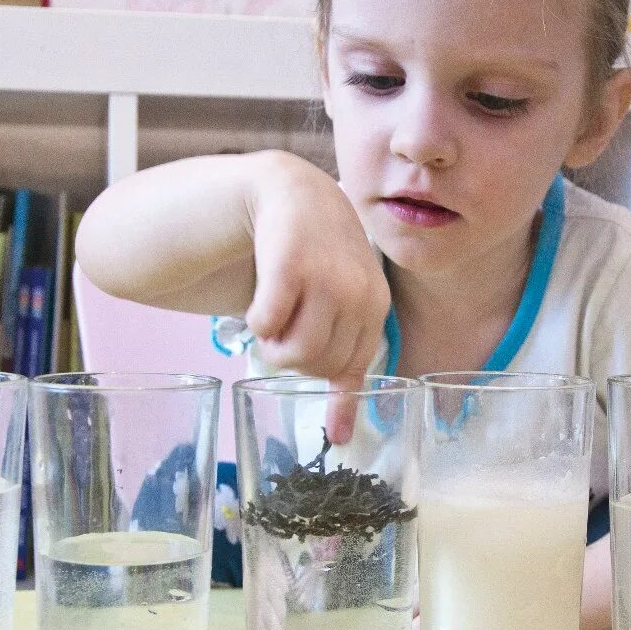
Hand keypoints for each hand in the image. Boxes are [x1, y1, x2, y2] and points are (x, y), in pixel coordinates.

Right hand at [244, 153, 389, 442]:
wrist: (287, 191)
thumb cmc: (312, 256)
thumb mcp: (339, 306)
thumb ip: (344, 368)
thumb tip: (342, 438)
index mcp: (376, 305)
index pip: (345, 370)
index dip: (314, 365)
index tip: (299, 338)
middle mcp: (359, 293)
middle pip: (316, 366)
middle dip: (289, 355)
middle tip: (281, 322)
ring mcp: (326, 278)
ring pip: (294, 354)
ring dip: (270, 343)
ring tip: (270, 313)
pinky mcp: (289, 266)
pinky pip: (265, 326)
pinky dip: (254, 320)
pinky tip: (259, 294)